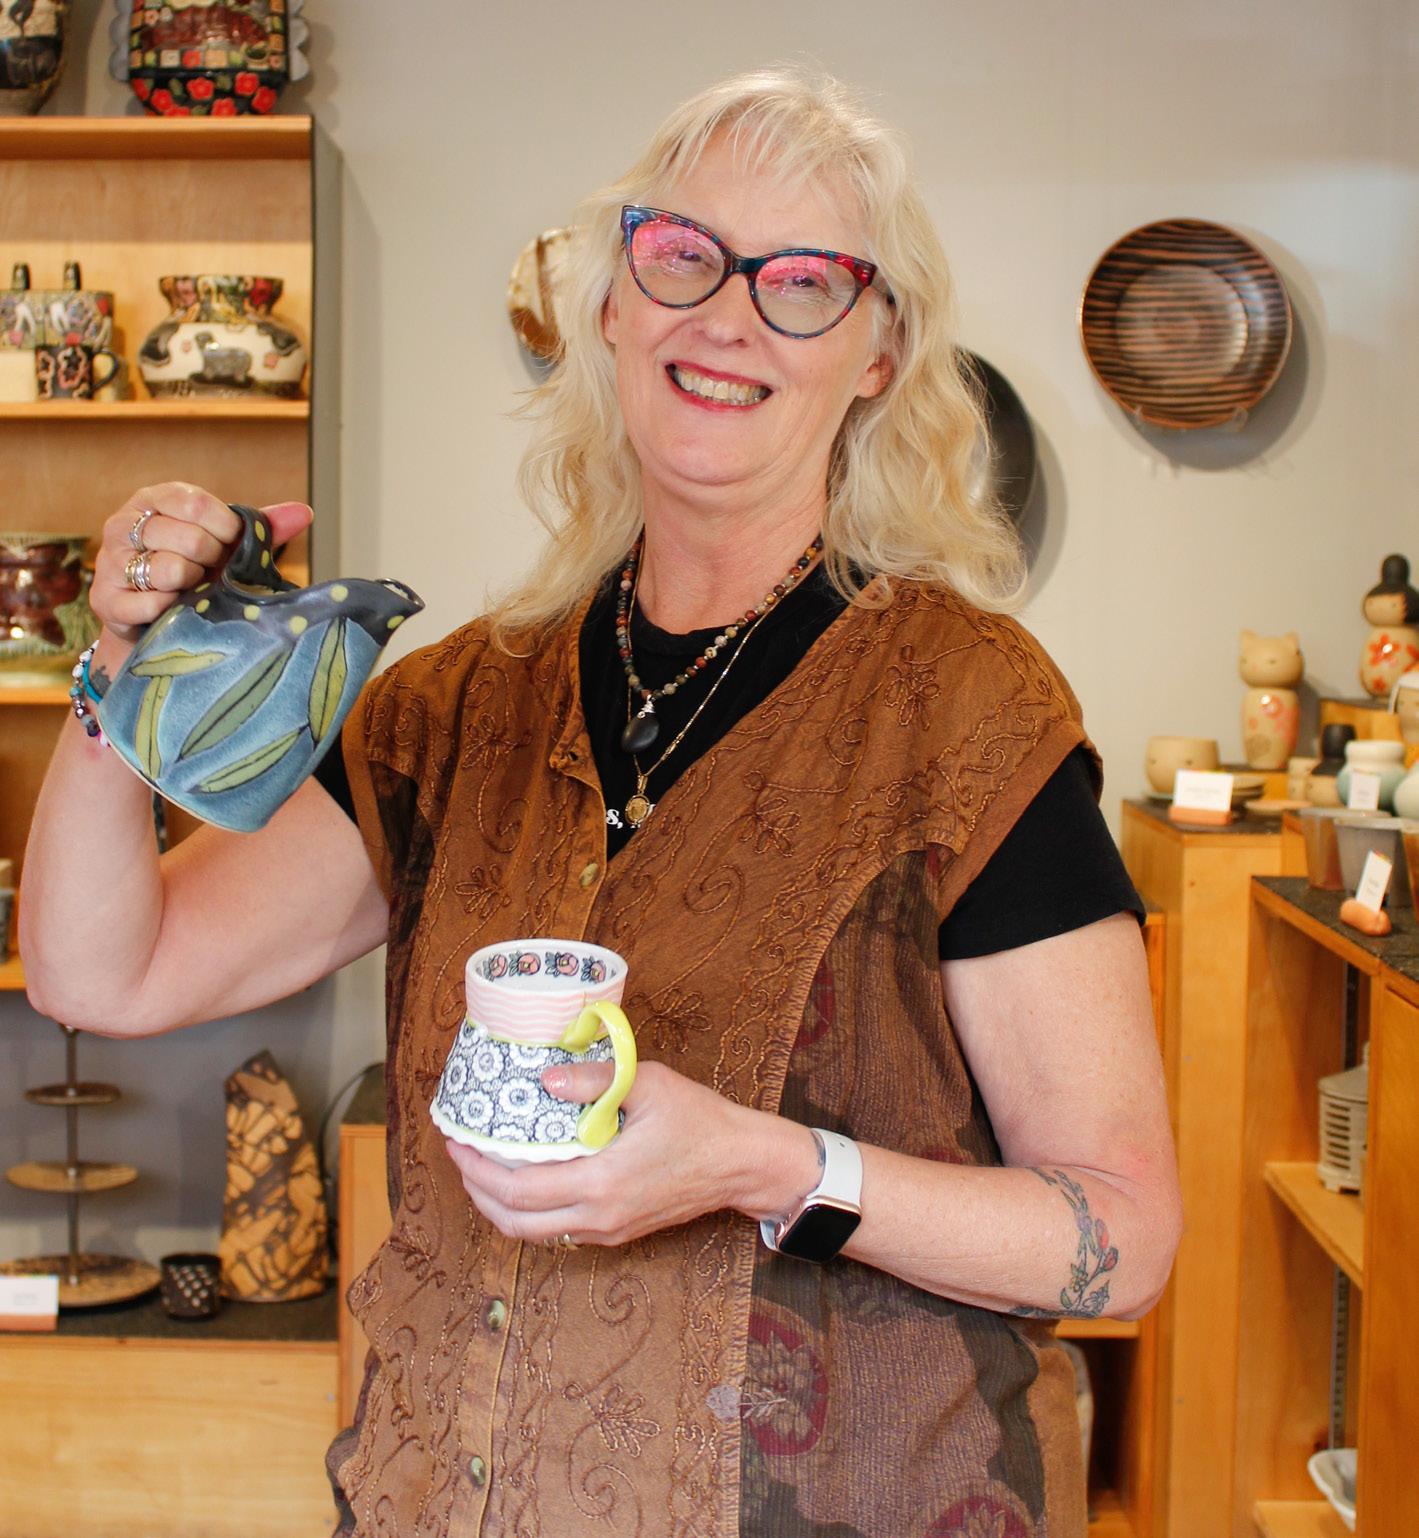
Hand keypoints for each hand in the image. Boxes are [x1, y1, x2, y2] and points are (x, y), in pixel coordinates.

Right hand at [93, 483, 311, 643]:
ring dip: (192, 585)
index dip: (226, 530)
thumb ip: (261, 528)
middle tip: (207, 573)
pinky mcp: (106, 599)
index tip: (229, 546)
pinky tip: (172, 608)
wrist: (156, 621)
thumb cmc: (196, 572)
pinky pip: (151, 601)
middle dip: (211, 562)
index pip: (199, 504)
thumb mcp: (227, 546)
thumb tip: (304, 511)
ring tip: (188, 588)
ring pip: (170, 569)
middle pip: (191, 539)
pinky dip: (171, 608)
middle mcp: (124, 523)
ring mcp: (110, 561)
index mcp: (155, 499)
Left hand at [443, 1060, 819, 1247]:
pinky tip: (526, 1180)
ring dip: (500, 1206)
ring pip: (533, 1234)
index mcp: (601, 1184)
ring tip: (483, 1169)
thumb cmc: (698, 1120)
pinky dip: (529, 1211)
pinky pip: (558, 1232)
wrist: (740, 1163)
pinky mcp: (617, 1232)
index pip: (517, 1191)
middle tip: (460, 1155)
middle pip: (514, 1223)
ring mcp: (607, 1231)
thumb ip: (592, 1081)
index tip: (457, 1141)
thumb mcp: (646, 1084)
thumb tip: (545, 1079)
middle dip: (476, 1191)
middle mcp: (598, 1217)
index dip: (477, 1170)